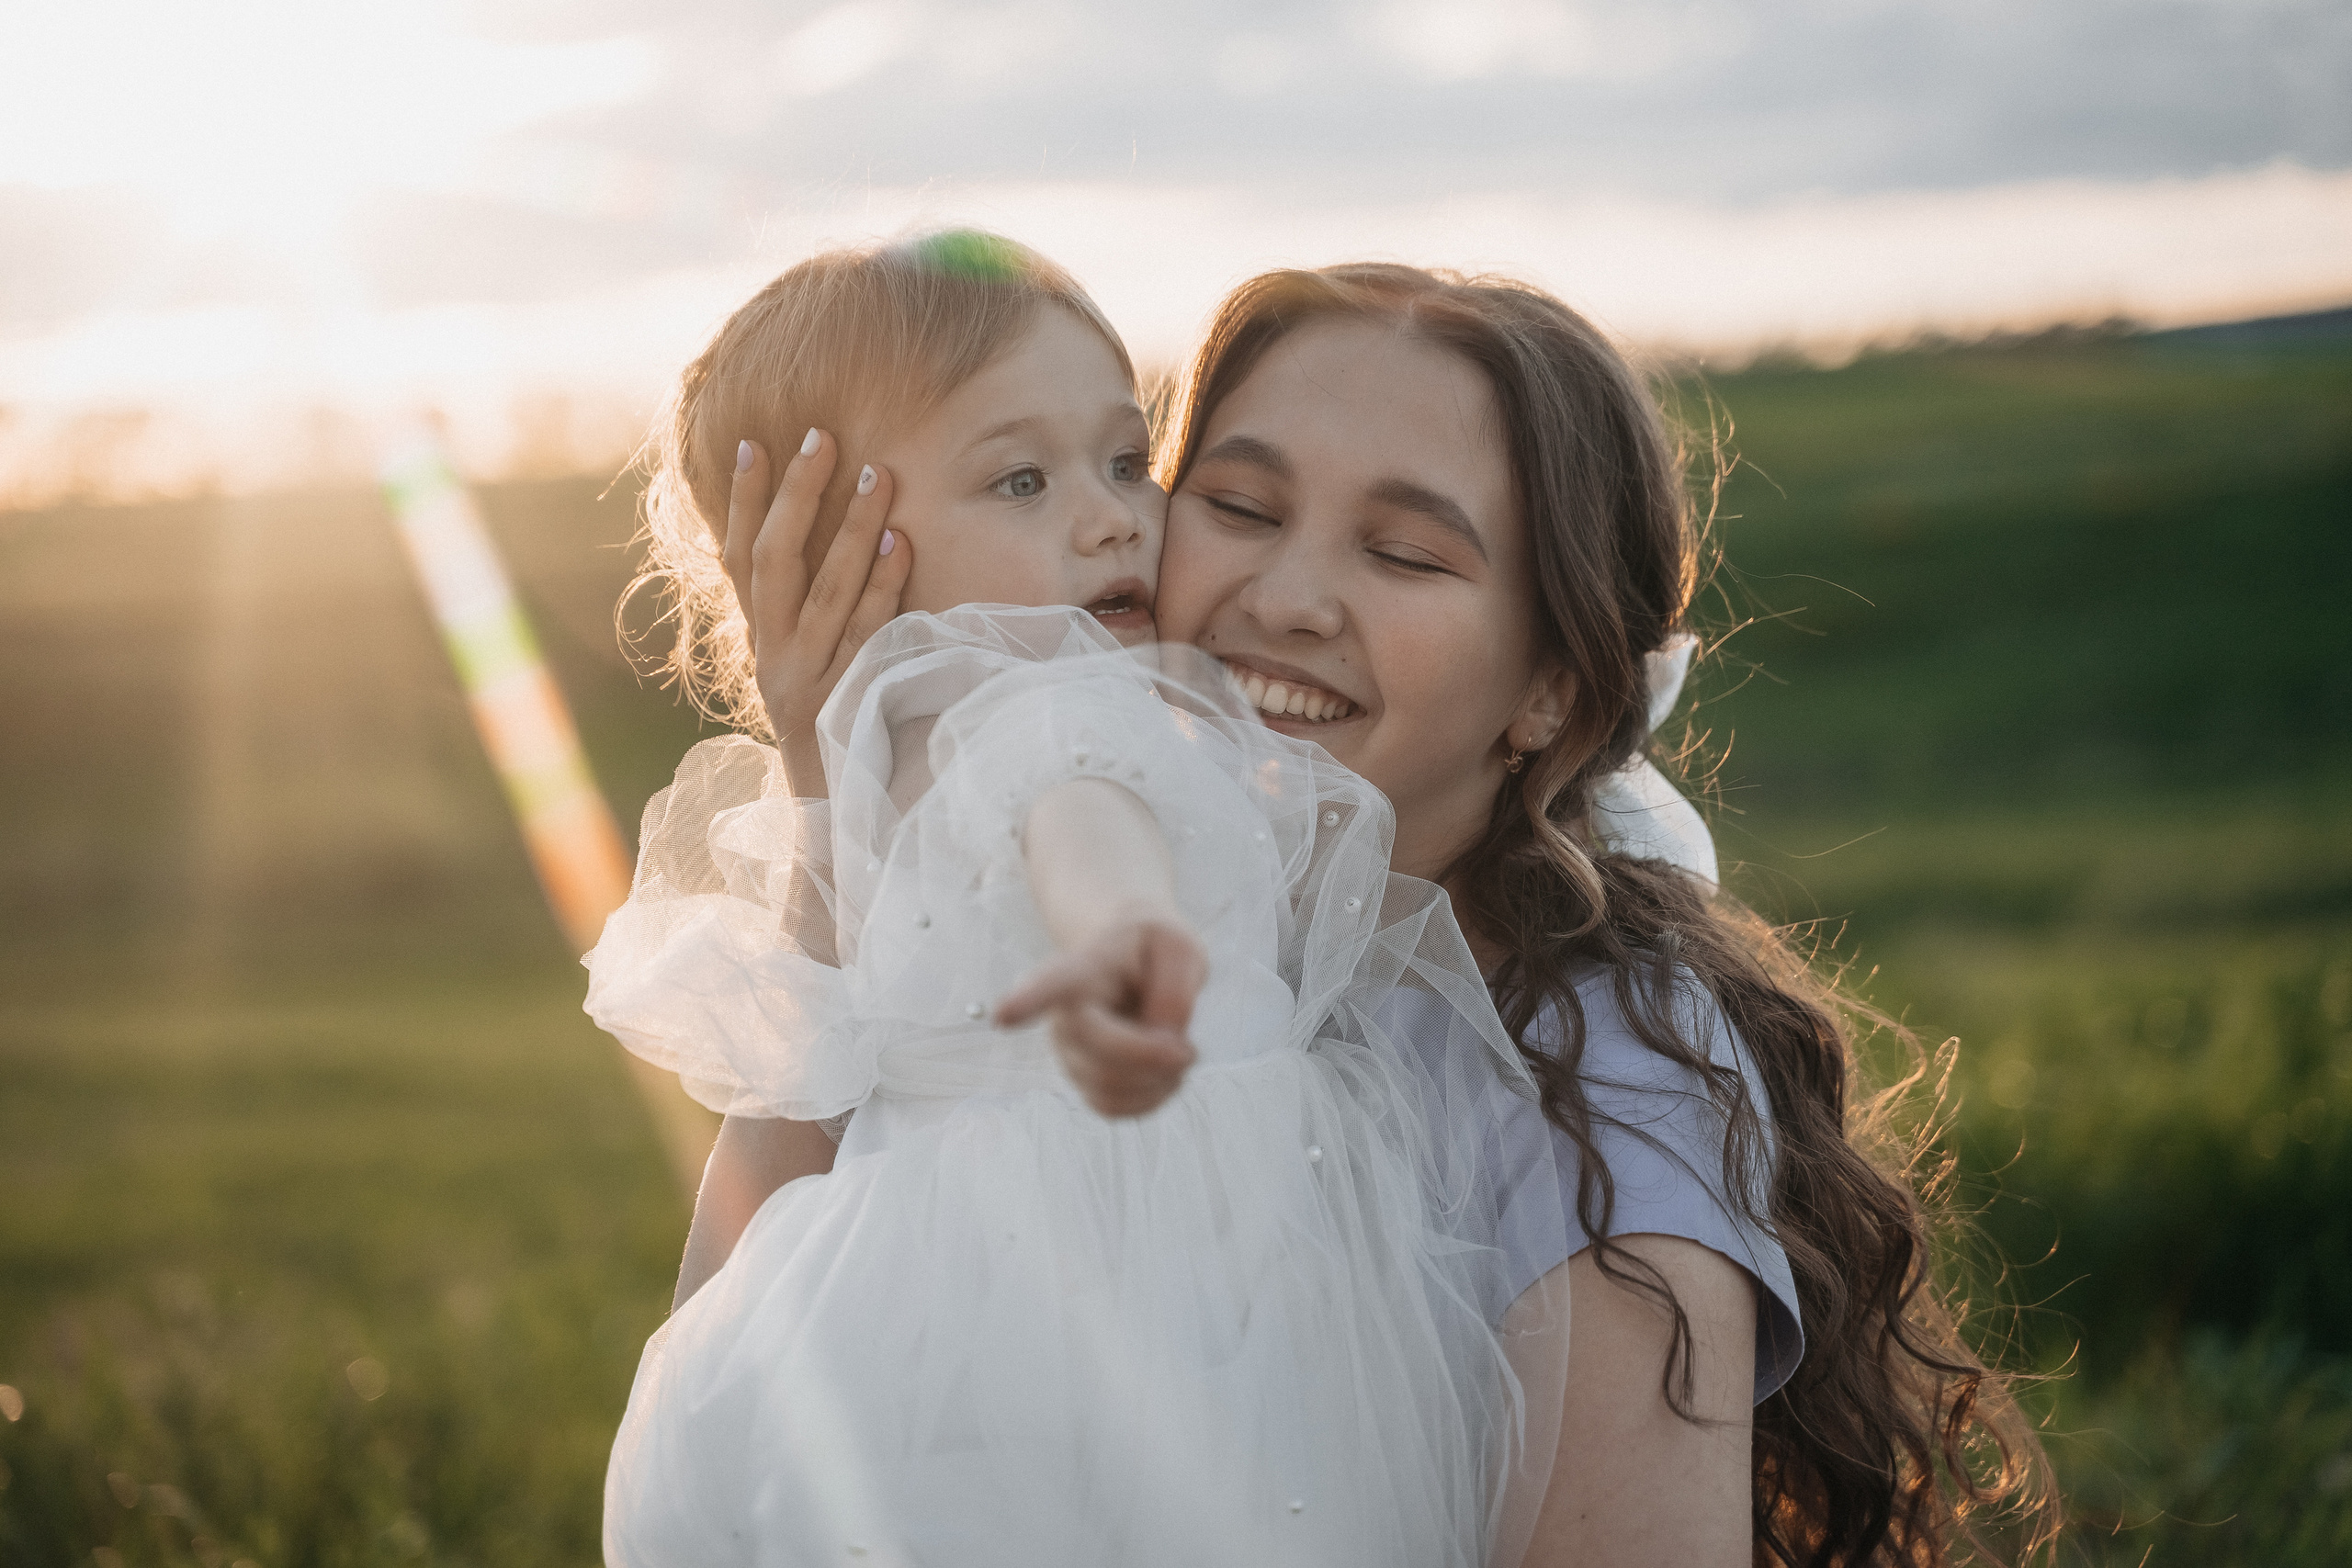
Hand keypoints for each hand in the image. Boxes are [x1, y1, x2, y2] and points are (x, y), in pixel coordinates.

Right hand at [723, 432, 913, 790]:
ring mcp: (811, 677)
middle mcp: (774, 656)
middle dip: (798, 496)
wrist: (835, 808)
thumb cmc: (828, 720)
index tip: (752, 442)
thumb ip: (796, 610)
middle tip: (825, 438)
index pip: (736, 558)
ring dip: (851, 528)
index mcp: (757, 640)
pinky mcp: (852, 697)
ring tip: (877, 473)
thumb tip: (800, 533)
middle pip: (775, 562)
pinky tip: (901, 544)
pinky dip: (884, 585)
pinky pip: (870, 631)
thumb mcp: (799, 665)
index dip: (739, 501)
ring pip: (825, 591)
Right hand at [994, 919, 1205, 1117]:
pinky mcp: (1081, 1079)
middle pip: (1103, 1055)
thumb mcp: (1180, 948)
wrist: (1132, 961)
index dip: (1028, 1000)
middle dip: (1156, 1060)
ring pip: (1109, 1088)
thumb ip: (1175, 989)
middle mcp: (1064, 1014)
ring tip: (1175, 1052)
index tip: (1004, 1015)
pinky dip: (1150, 1100)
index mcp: (1083, 969)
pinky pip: (1112, 1109)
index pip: (1053, 984)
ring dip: (1158, 1081)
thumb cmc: (1153, 951)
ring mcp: (1068, 1051)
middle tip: (1189, 1046)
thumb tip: (1160, 1039)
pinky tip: (1160, 1075)